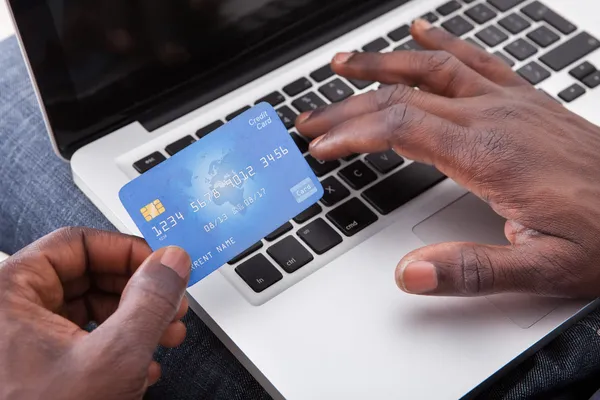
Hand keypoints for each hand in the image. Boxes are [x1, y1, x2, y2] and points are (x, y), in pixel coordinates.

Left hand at [0, 228, 190, 398]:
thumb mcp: (113, 358)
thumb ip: (150, 301)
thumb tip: (172, 261)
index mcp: (10, 294)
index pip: (77, 243)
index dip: (127, 250)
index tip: (162, 265)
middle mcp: (12, 312)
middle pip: (87, 275)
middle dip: (138, 290)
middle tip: (171, 303)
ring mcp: (24, 342)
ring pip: (89, 307)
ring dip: (135, 319)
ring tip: (165, 335)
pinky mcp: (38, 368)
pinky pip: (83, 338)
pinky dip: (118, 344)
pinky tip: (143, 365)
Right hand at [296, 19, 599, 297]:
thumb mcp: (544, 270)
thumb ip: (473, 270)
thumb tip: (409, 272)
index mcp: (489, 155)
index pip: (400, 127)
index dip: (351, 133)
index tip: (321, 145)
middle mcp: (495, 118)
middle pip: (403, 95)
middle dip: (347, 104)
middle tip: (311, 116)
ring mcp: (511, 103)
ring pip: (433, 68)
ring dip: (383, 63)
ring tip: (345, 63)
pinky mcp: (525, 100)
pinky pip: (476, 59)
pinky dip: (442, 44)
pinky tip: (424, 33)